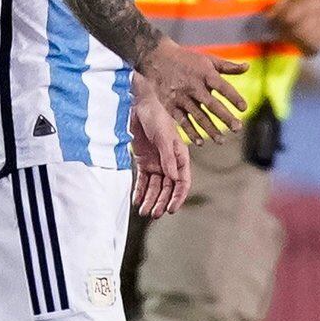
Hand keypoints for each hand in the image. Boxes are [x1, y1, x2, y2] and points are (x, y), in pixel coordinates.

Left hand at [129, 80, 190, 216]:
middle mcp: (169, 162)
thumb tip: (173, 178)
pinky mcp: (143, 161)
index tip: (171, 209)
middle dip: (162, 202)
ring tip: (144, 212)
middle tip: (154, 214)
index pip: (182, 181)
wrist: (137, 106)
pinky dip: (140, 191)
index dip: (178, 197)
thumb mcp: (164, 137)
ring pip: (155, 187)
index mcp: (180, 156)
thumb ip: (168, 158)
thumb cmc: (155, 117)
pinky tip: (137, 201)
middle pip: (168, 188)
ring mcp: (156, 162)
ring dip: (151, 199)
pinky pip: (143, 180)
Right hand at [139, 37, 247, 144]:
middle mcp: (193, 86)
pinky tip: (200, 142)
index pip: (222, 87)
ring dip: (210, 129)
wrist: (157, 58)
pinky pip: (183, 121)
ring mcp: (181, 97)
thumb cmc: (187, 60)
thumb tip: (247, 67)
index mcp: (205, 74)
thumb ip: (228, 66)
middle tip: (237, 128)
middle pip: (211, 105)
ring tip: (222, 140)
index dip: (234, 97)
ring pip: (198, 116)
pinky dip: (191, 132)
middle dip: (225, 117)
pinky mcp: (171, 105)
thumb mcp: (208, 59)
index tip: (244, 108)